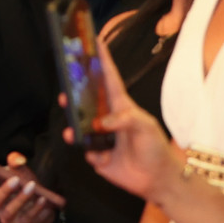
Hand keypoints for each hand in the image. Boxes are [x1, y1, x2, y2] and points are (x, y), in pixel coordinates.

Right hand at [0, 152, 59, 222]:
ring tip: (33, 186)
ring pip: (10, 211)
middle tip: (16, 179)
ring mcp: (7, 218)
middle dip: (5, 190)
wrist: (41, 204)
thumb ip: (16, 162)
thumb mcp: (20, 172)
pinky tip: (43, 200)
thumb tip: (16, 159)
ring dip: (21, 198)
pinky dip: (35, 209)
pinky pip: (27, 219)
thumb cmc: (24, 185)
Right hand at [75, 38, 181, 202]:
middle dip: (73, 95)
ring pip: (79, 125)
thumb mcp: (146, 127)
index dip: (102, 60)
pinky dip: (90, 153)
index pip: (109, 78)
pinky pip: (85, 150)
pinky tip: (101, 158)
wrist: (158, 181)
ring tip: (72, 131)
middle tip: (65, 92)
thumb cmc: (156, 148)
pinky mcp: (97, 156)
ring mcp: (101, 137)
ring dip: (73, 126)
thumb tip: (100, 123)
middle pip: (86, 100)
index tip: (94, 41)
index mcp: (121, 106)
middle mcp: (108, 118)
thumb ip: (125, 119)